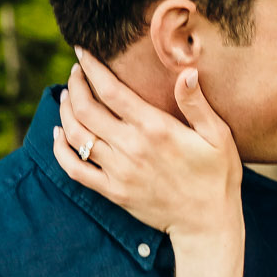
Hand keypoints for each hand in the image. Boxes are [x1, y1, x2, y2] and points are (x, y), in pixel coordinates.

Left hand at [54, 47, 241, 240]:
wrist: (207, 224)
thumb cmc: (217, 176)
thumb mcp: (218, 136)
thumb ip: (197, 104)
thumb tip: (187, 72)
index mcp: (155, 128)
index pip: (111, 91)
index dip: (92, 68)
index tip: (81, 51)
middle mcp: (131, 148)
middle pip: (86, 110)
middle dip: (75, 85)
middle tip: (75, 72)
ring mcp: (118, 172)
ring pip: (76, 136)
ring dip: (65, 111)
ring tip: (67, 96)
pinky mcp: (113, 191)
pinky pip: (75, 169)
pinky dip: (59, 150)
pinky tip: (58, 135)